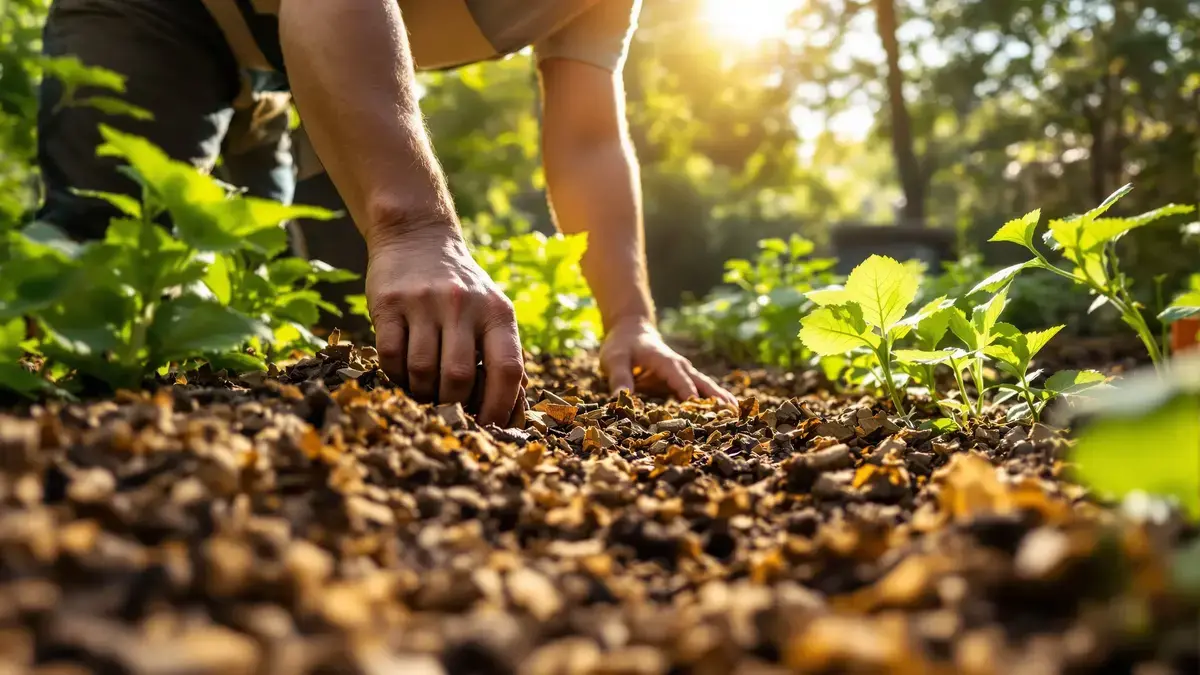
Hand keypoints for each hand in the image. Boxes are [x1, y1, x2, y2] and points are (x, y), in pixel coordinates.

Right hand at [366, 224, 524, 425]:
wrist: (417, 238)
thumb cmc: (463, 290)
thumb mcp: (493, 313)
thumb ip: (504, 357)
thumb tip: (516, 413)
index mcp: (498, 313)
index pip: (508, 369)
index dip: (501, 407)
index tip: (491, 428)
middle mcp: (464, 305)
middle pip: (459, 378)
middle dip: (453, 406)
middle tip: (448, 413)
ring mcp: (425, 303)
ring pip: (423, 371)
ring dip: (422, 394)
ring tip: (423, 393)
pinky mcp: (389, 303)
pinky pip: (391, 356)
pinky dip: (396, 376)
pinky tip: (403, 375)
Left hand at [599, 318, 736, 408]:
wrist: (632, 331)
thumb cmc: (622, 346)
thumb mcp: (614, 360)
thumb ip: (619, 379)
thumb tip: (620, 401)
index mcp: (666, 362)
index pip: (681, 380)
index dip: (690, 394)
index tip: (700, 409)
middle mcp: (682, 368)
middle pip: (704, 384)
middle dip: (718, 399)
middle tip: (734, 416)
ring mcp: (685, 374)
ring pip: (708, 388)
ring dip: (722, 402)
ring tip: (738, 418)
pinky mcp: (685, 381)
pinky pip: (703, 392)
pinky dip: (715, 403)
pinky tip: (726, 416)